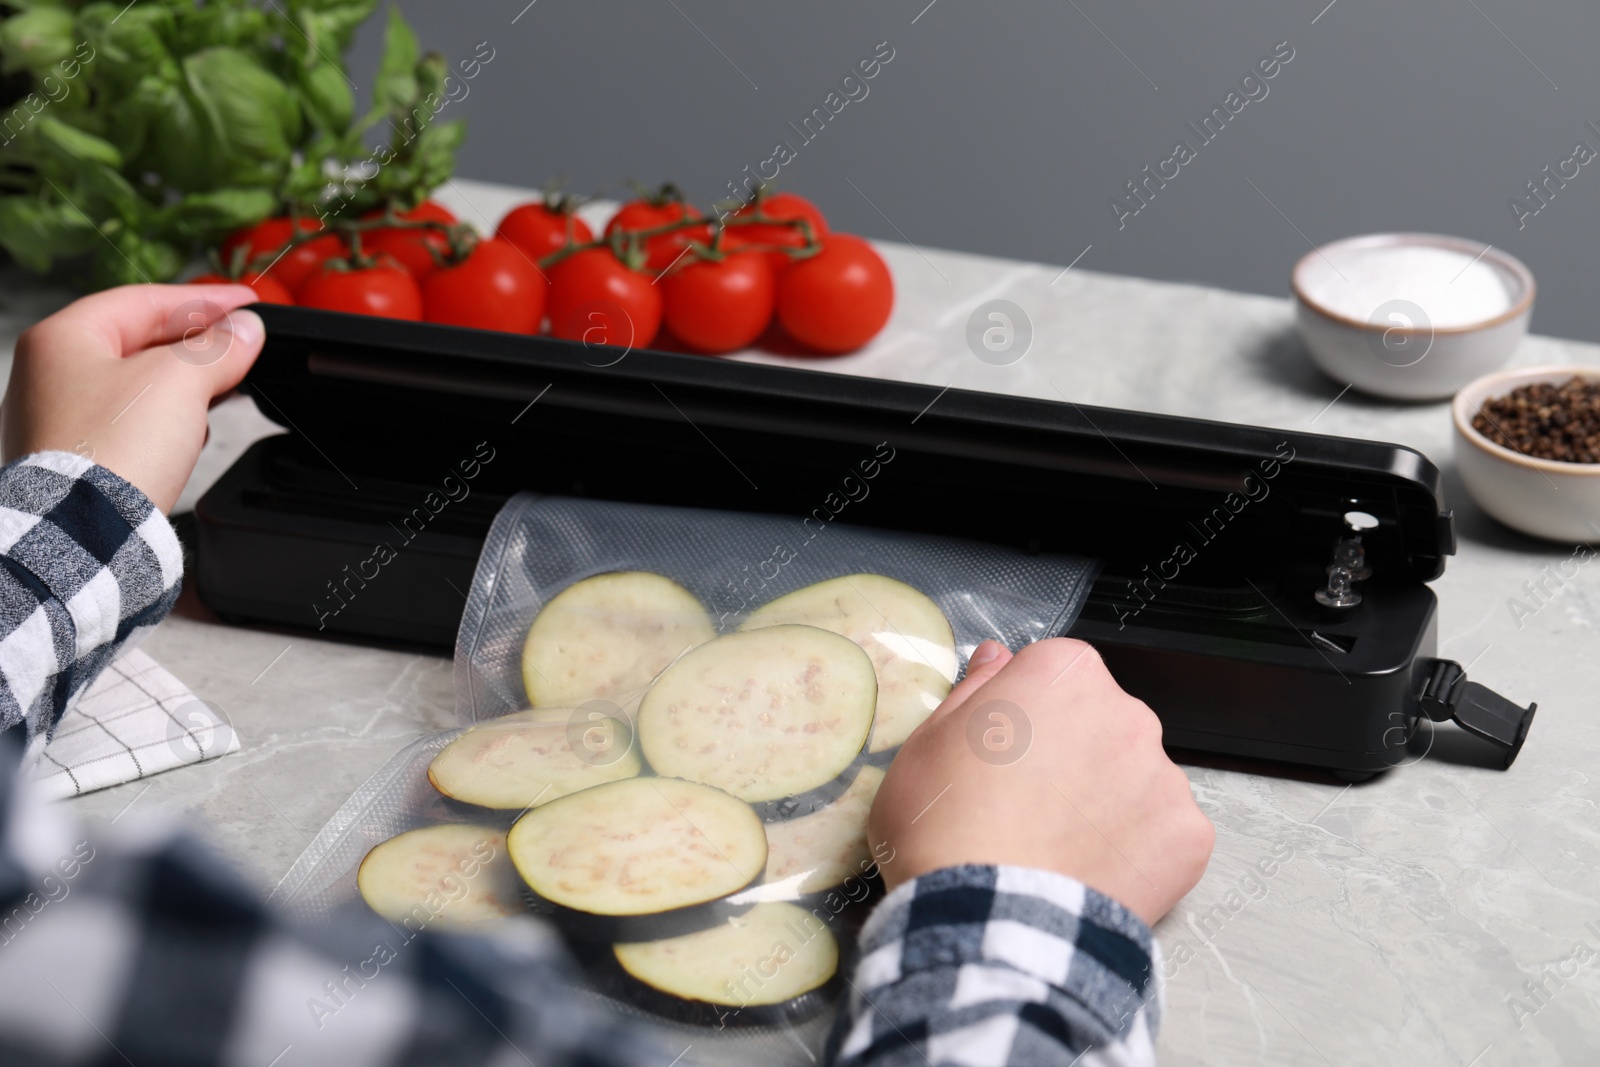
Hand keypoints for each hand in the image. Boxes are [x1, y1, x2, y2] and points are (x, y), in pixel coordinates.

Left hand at [2, 284, 265, 512]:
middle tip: (244, 343)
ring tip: (227, 384)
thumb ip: (218, 349)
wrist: (89, 532)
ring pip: (136, 382)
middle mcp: (51, 375)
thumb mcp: (179, 381)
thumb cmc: (112, 453)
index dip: (204, 300)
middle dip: (198, 342)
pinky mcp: (79, 458)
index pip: (144, 301)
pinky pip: (129, 422)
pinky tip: (193, 429)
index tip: (247, 305)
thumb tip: (246, 332)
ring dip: (186, 382)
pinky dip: (167, 418)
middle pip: (139, 339)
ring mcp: (60, 418)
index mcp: (63, 339)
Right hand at [869, 637, 1213, 925]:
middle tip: (1026, 804)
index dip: (1025, 713)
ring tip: (1056, 846)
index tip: (1004, 749)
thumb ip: (974, 690)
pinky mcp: (1188, 834)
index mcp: (1063, 674)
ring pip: (1134, 777)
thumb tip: (998, 659)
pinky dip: (1135, 850)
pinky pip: (1162, 832)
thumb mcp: (927, 744)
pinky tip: (1090, 871)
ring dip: (1106, 801)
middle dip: (1073, 752)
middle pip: (1102, 721)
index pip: (1054, 674)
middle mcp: (1125, 711)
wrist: (987, 921)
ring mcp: (1163, 774)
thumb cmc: (945, 828)